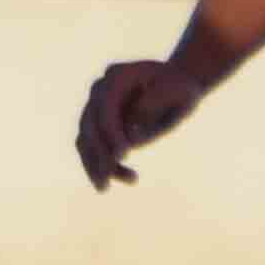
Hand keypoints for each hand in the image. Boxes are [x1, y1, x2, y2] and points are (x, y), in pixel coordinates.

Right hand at [76, 54, 208, 191]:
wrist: (176, 87)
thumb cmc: (179, 87)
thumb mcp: (178, 91)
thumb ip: (154, 107)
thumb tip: (130, 135)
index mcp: (118, 76)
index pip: (105, 107)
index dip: (111, 131)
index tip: (124, 155)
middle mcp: (100, 90)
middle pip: (88, 124)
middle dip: (98, 154)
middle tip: (107, 180)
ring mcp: (97, 108)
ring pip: (85, 140)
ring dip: (94, 166)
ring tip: (104, 188)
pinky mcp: (100, 127)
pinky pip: (94, 150)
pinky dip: (105, 167)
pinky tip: (130, 179)